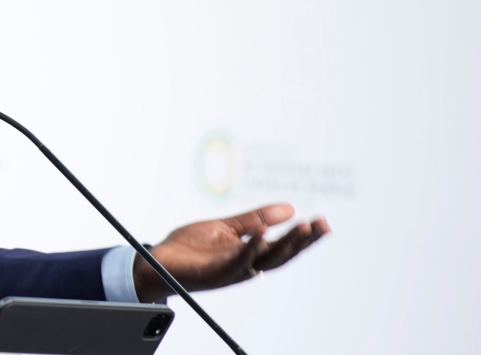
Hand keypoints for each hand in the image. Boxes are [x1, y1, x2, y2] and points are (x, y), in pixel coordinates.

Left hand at [132, 204, 329, 301]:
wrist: (158, 261)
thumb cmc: (190, 248)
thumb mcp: (225, 227)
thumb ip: (254, 219)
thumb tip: (289, 208)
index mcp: (249, 254)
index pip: (282, 245)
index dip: (303, 236)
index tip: (323, 222)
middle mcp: (245, 265)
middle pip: (281, 255)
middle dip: (303, 241)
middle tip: (322, 225)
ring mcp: (231, 270)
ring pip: (264, 260)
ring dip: (285, 244)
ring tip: (302, 227)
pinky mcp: (213, 273)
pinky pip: (236, 262)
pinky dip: (250, 249)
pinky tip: (262, 235)